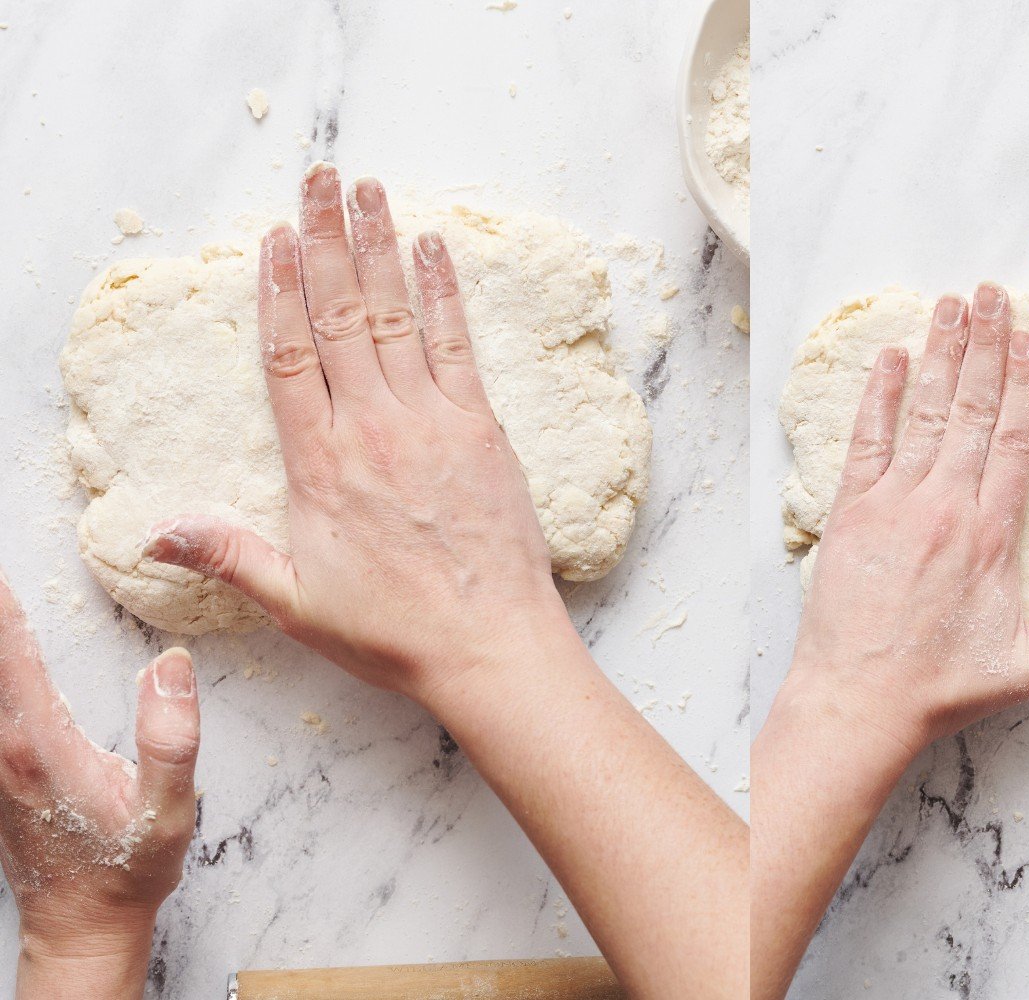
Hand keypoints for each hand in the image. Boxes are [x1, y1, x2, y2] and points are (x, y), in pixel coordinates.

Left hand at [0, 573, 198, 999]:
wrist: (81, 924)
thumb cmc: (126, 869)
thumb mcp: (167, 812)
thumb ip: (171, 737)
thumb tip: (171, 663)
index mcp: (38, 743)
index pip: (10, 651)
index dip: (2, 604)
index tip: (2, 568)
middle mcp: (0, 746)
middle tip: (0, 574)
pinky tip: (2, 651)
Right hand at [144, 164, 565, 701]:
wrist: (489, 645)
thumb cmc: (394, 631)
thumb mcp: (295, 600)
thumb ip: (227, 554)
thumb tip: (154, 532)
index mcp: (321, 464)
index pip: (288, 358)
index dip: (277, 292)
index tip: (270, 240)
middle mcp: (374, 428)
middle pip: (340, 317)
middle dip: (326, 241)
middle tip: (318, 180)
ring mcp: (432, 422)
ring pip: (396, 317)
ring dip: (380, 248)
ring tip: (367, 191)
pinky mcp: (482, 429)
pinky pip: (457, 346)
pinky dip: (444, 294)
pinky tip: (433, 248)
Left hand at [788, 283, 1028, 759]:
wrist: (858, 702)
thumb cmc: (940, 688)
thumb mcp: (1027, 668)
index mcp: (990, 536)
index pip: (1014, 442)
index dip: (1024, 386)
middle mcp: (944, 507)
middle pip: (972, 410)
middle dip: (984, 347)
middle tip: (992, 293)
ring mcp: (893, 504)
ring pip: (924, 414)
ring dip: (939, 356)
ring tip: (952, 305)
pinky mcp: (851, 513)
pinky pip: (867, 441)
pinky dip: (879, 397)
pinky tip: (891, 358)